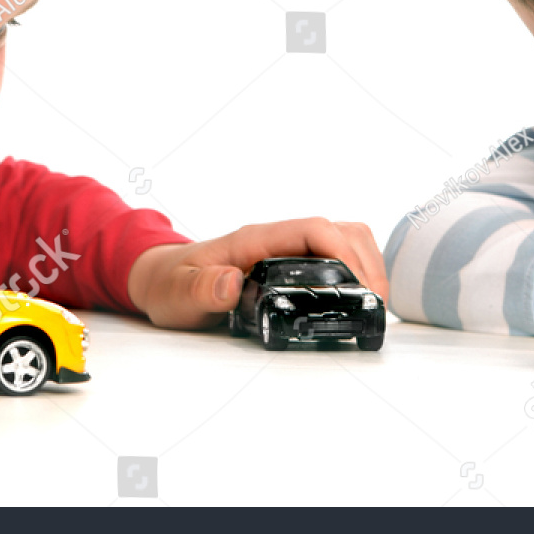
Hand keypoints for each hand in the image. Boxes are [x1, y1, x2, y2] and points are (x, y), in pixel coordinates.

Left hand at [128, 218, 386, 328]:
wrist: (159, 279)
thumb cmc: (169, 286)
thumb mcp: (176, 295)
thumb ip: (200, 290)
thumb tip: (229, 282)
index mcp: (253, 239)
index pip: (311, 229)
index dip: (343, 250)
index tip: (359, 284)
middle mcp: (275, 238)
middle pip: (340, 229)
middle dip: (366, 263)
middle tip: (374, 305)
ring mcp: (286, 248)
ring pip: (344, 237)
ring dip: (367, 264)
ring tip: (374, 303)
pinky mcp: (292, 263)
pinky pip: (336, 254)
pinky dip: (357, 271)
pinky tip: (359, 299)